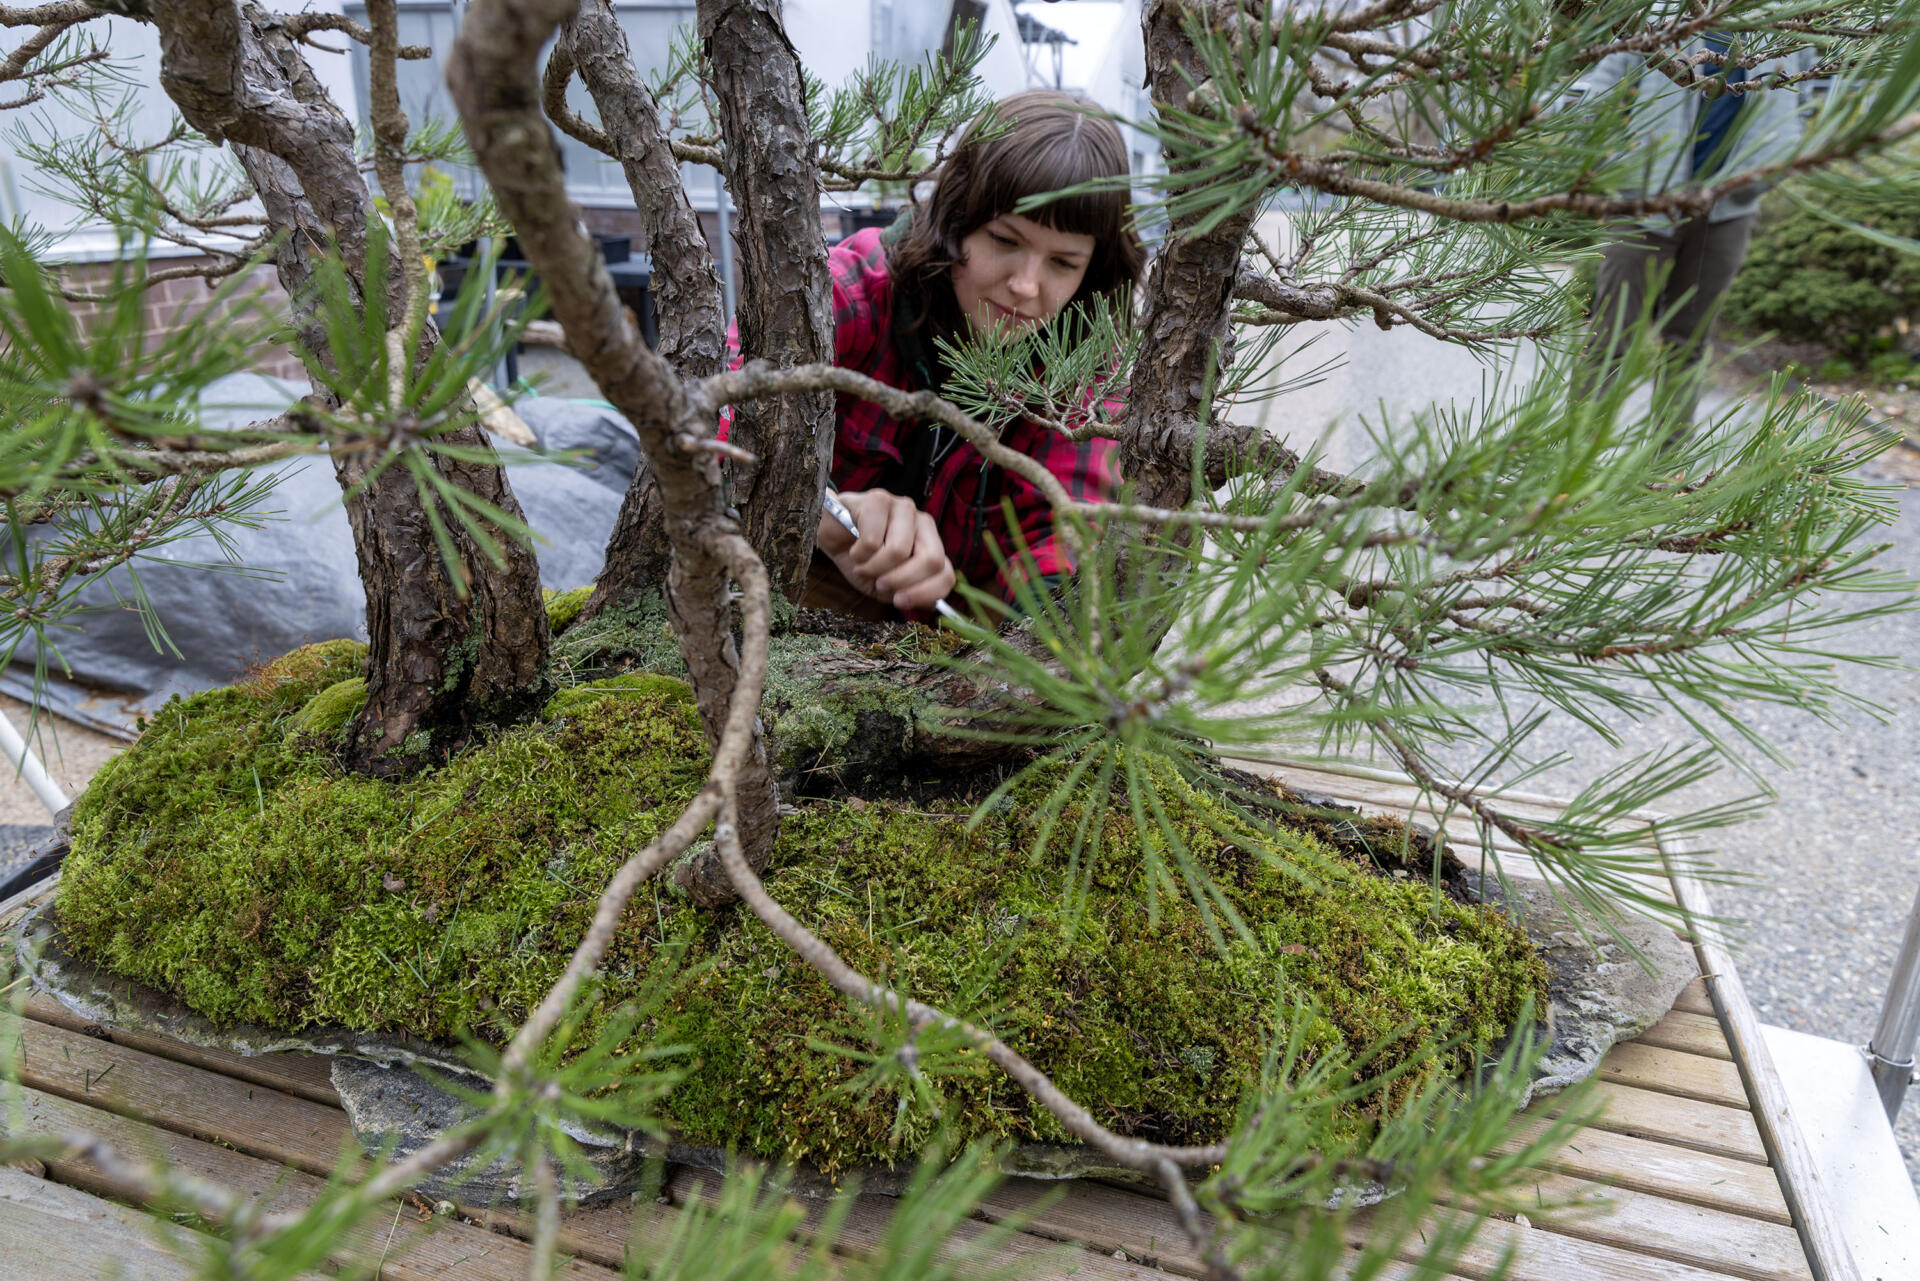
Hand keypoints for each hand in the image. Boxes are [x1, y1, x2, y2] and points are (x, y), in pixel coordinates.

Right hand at [816, 490, 955, 611]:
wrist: (831, 535)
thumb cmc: (862, 560)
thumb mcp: (887, 585)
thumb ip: (909, 593)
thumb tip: (932, 604)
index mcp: (931, 544)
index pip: (946, 574)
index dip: (925, 594)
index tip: (899, 601)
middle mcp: (923, 522)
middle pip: (932, 560)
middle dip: (902, 581)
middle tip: (879, 584)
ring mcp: (903, 508)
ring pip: (899, 551)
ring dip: (873, 568)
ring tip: (862, 565)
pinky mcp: (878, 500)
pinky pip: (873, 541)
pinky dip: (859, 554)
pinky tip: (854, 549)